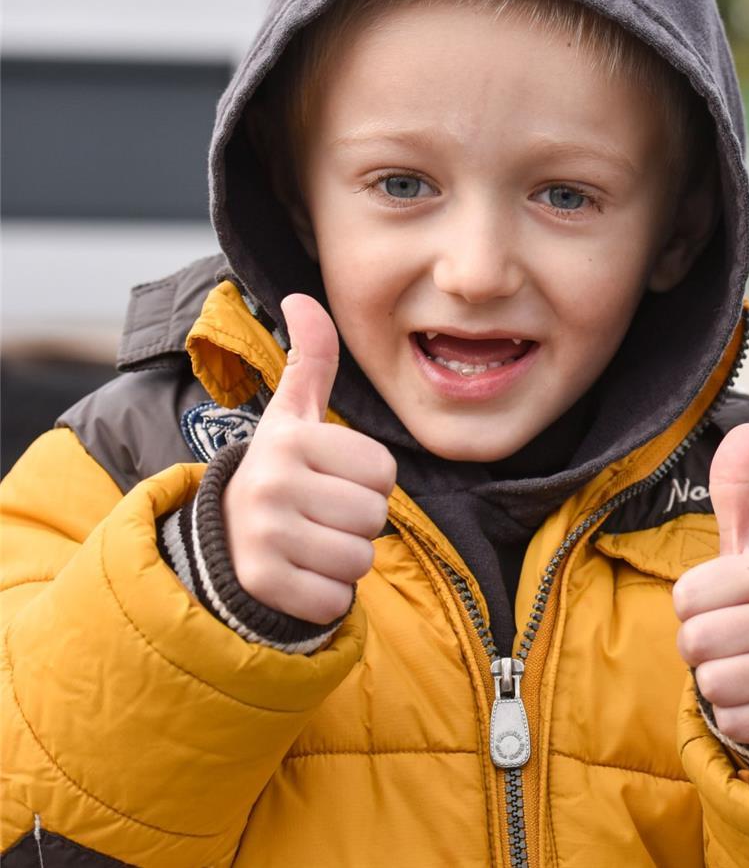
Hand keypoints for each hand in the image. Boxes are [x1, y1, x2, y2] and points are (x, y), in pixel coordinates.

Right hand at [225, 294, 396, 622]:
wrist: (219, 537)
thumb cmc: (279, 470)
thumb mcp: (293, 414)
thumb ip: (311, 358)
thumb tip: (303, 296)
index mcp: (290, 439)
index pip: (383, 470)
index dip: (368, 481)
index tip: (331, 480)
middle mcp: (270, 482)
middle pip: (375, 516)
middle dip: (358, 523)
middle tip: (319, 517)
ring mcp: (262, 534)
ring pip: (359, 559)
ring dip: (344, 561)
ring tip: (309, 544)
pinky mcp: (260, 583)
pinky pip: (334, 599)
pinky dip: (326, 597)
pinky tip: (298, 576)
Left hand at [672, 423, 748, 744]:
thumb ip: (736, 488)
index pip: (685, 596)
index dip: (691, 605)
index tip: (720, 603)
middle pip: (695, 643)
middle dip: (698, 648)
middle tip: (728, 640)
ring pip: (713, 686)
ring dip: (716, 682)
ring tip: (744, 665)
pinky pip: (736, 723)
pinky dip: (737, 716)